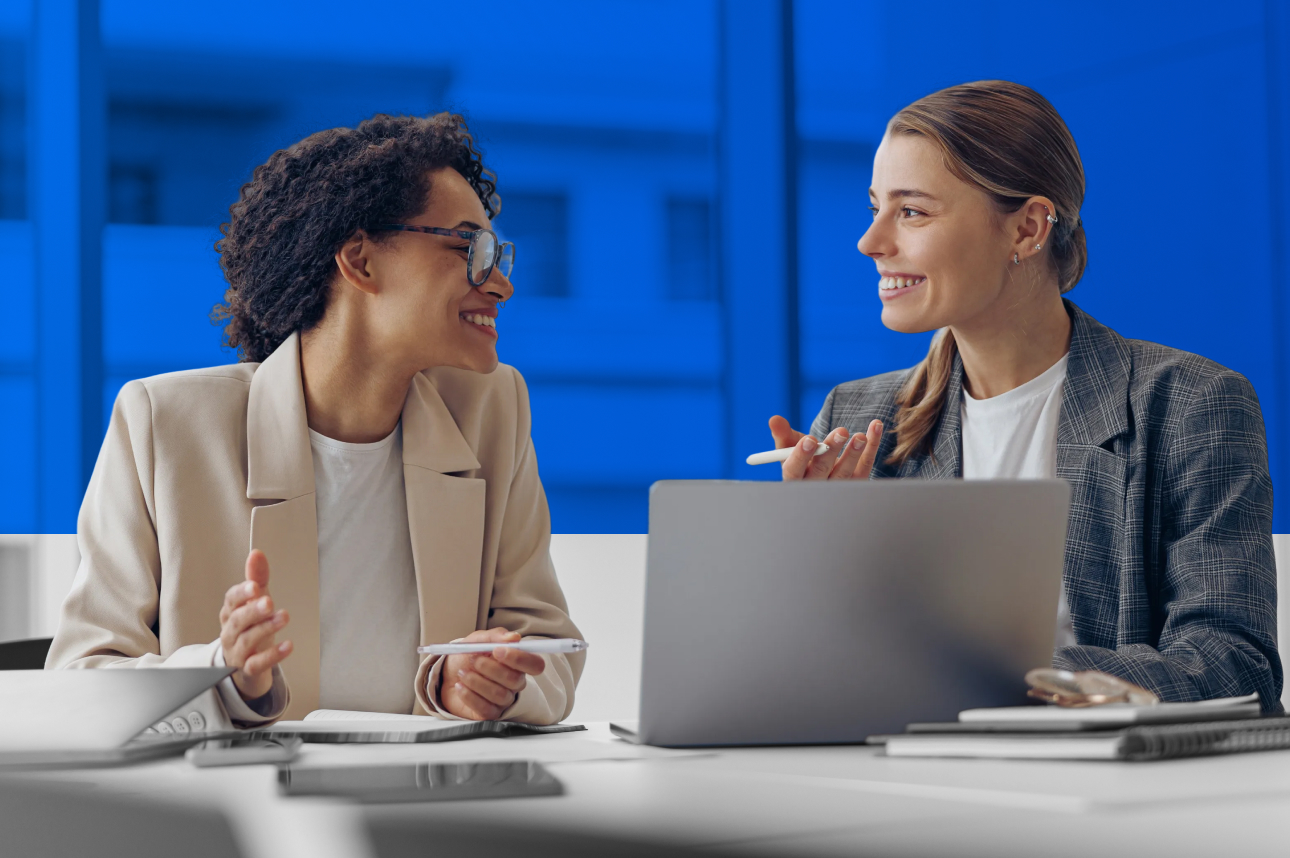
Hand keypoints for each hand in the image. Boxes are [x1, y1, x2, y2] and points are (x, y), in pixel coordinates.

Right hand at [219, 549, 291, 700]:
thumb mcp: (256, 602)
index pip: (230, 601)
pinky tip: (288, 646)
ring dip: (265, 628)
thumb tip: (256, 554)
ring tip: (283, 617)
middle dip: (252, 610)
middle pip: (237, 620)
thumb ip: (257, 578)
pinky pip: (257, 664)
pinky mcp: (248, 669)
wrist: (245, 665)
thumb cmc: (250, 628)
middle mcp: (231, 632)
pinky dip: (272, 655)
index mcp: (230, 613)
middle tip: (268, 601)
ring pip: (246, 640)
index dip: (241, 593)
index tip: (254, 586)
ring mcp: (238, 652)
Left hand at [438, 628, 545, 720]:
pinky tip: (460, 686)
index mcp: (518, 663)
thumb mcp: (479, 640)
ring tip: (462, 672)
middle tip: (473, 660)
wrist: (448, 675)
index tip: (497, 651)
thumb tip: (514, 637)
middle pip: (514, 679)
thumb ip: (496, 636)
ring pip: (499, 694)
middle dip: (490, 668)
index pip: (535, 664)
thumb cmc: (469, 657)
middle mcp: (515, 683)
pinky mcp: (490, 713)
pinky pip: (486, 709)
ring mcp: (504, 700)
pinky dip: (469, 696)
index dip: (520, 659)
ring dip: (476, 681)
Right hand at [769, 416, 883, 480]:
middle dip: (832, 451)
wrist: (825, 472)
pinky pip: (866, 466)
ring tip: (859, 436)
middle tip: (841, 431)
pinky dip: (872, 447)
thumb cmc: (803, 459)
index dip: (801, 456)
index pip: (794, 471)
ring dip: (854, 454)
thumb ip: (782, 434)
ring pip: (845, 474)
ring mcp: (838, 487)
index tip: (809, 440)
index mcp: (794, 478)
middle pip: (822, 472)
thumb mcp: (790, 446)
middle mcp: (815, 486)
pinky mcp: (858, 482)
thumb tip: (774, 419)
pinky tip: (874, 428)